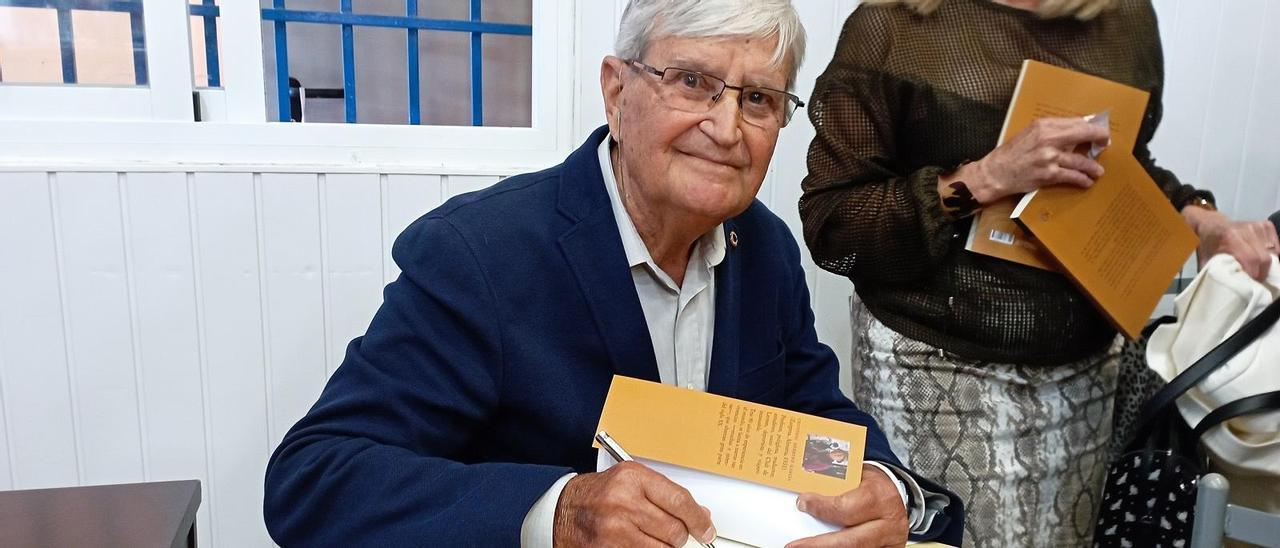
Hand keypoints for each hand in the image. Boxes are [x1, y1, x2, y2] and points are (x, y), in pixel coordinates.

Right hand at [553, 461, 715, 547]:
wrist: (560, 511)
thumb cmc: (596, 494)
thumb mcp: (628, 481)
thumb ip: (663, 493)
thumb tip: (699, 514)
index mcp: (631, 478)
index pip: (679, 500)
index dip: (699, 519)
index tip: (706, 529)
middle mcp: (623, 502)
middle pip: (674, 530)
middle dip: (680, 536)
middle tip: (675, 534)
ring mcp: (615, 529)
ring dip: (664, 547)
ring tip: (651, 538)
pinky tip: (639, 544)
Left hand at [785, 464, 908, 547]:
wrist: (897, 494)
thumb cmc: (872, 484)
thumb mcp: (856, 476)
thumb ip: (834, 486)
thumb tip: (805, 497)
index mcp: (879, 497)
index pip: (847, 508)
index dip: (821, 508)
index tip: (802, 504)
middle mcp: (888, 523)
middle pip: (851, 540)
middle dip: (819, 545)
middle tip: (795, 546)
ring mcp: (890, 541)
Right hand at [958, 117, 1109, 203]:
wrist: (995, 172)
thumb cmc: (1011, 153)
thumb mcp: (1029, 133)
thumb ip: (1051, 130)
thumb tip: (1077, 128)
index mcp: (1043, 125)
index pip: (1076, 122)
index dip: (1092, 126)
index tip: (1098, 130)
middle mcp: (1048, 139)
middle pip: (1084, 134)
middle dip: (1100, 138)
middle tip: (1106, 143)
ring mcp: (1049, 157)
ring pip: (1081, 160)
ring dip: (1093, 166)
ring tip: (1098, 171)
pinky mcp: (1048, 174)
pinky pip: (1072, 176)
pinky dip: (1082, 180)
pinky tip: (1087, 181)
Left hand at [1184, 207, 1279, 279]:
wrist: (1213, 224)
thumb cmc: (1209, 244)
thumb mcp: (1206, 259)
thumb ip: (1215, 272)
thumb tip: (1223, 290)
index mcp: (1230, 237)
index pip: (1251, 259)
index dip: (1253, 274)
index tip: (1251, 284)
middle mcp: (1246, 230)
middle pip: (1264, 258)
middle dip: (1261, 273)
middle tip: (1255, 280)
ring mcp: (1258, 226)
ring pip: (1273, 252)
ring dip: (1267, 264)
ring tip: (1257, 269)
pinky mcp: (1266, 225)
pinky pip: (1276, 246)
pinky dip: (1272, 255)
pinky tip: (1260, 257)